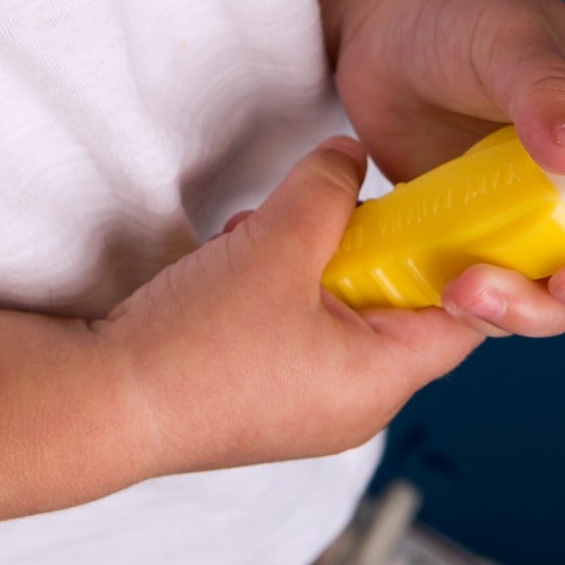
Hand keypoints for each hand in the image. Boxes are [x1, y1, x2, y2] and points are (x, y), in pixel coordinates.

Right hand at [92, 138, 483, 475]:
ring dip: (308, 260)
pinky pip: (299, 329)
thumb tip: (350, 156)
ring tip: (263, 235)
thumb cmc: (195, 346)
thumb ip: (326, 189)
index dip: (461, 256)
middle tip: (332, 208)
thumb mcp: (276, 244)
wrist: (101, 404)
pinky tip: (235, 262)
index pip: (463, 318)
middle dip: (363, 245)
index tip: (445, 205)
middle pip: (397, 307)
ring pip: (341, 311)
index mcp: (380, 382)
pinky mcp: (266, 398)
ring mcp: (309, 407)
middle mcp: (356, 406)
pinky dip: (277, 288)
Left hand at [331, 0, 564, 337]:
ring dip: (535, 312)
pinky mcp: (486, 242)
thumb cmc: (462, 13)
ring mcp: (540, 220)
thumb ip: (548, 90)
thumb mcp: (510, 37)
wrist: (382, 27)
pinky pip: (503, 294)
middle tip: (564, 290)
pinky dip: (484, 309)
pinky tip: (448, 294)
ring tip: (475, 292)